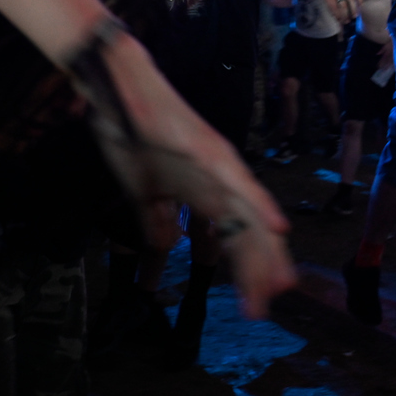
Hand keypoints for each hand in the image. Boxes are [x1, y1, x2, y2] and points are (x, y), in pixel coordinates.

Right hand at [85, 34, 294, 317]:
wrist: (117, 88)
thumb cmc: (130, 134)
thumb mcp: (142, 191)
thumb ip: (157, 220)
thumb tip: (165, 248)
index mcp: (206, 192)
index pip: (232, 238)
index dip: (244, 272)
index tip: (251, 305)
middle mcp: (222, 180)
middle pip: (248, 233)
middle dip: (258, 271)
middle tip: (264, 307)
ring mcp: (219, 166)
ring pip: (249, 216)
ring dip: (263, 251)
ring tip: (277, 285)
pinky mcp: (211, 151)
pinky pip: (239, 184)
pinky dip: (258, 206)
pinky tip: (276, 227)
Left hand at [320, 0, 361, 22]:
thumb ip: (330, 5)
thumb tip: (337, 16)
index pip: (334, 8)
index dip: (338, 16)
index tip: (341, 21)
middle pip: (343, 6)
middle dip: (346, 15)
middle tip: (348, 21)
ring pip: (351, 1)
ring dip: (354, 9)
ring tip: (355, 16)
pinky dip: (359, 0)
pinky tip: (360, 5)